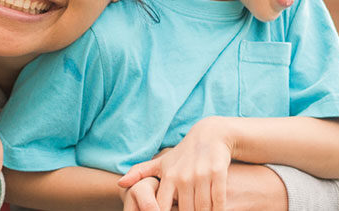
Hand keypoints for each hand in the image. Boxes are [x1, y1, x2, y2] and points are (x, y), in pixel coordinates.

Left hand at [118, 117, 232, 210]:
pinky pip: (218, 201)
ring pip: (202, 208)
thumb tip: (119, 184)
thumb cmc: (182, 154)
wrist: (210, 135)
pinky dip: (217, 210)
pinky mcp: (218, 173)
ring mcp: (201, 175)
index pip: (162, 208)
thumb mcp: (161, 163)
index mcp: (168, 177)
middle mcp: (183, 177)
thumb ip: (140, 174)